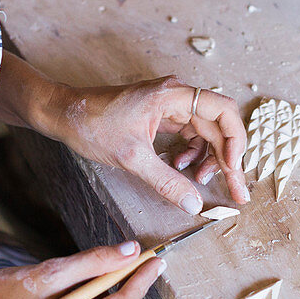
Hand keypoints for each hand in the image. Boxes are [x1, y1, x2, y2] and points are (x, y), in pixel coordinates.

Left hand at [53, 76, 249, 213]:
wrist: (64, 114)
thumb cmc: (92, 125)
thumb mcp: (132, 158)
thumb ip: (166, 181)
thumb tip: (194, 203)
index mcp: (173, 95)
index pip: (223, 110)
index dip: (236, 140)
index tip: (234, 169)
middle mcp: (176, 95)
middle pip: (218, 124)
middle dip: (227, 158)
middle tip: (235, 189)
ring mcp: (170, 105)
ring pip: (205, 131)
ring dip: (208, 157)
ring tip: (199, 179)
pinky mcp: (161, 116)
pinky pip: (189, 134)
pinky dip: (191, 153)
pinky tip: (181, 167)